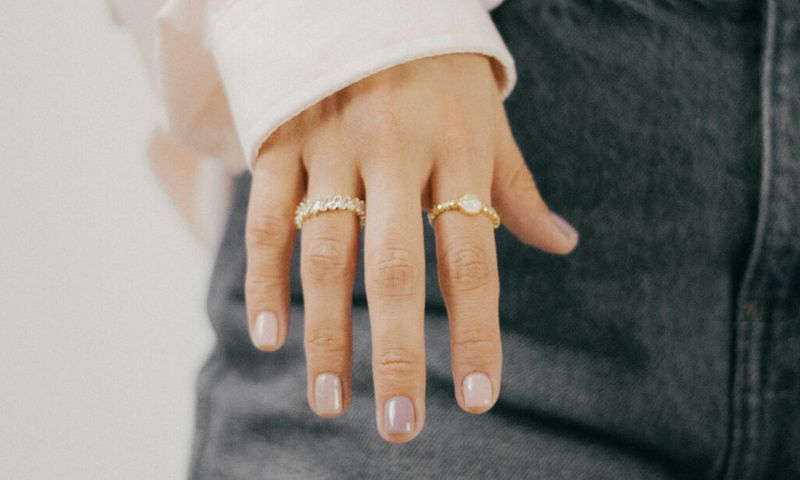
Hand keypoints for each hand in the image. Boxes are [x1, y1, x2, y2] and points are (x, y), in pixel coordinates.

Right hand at [244, 53, 578, 442]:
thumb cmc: (438, 71)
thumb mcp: (488, 119)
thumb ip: (516, 186)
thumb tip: (563, 244)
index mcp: (456, 149)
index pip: (473, 258)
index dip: (475, 331)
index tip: (477, 398)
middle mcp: (394, 152)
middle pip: (395, 268)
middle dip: (397, 354)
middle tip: (399, 425)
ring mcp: (330, 146)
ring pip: (324, 254)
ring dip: (326, 334)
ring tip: (332, 401)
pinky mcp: (280, 142)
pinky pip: (266, 218)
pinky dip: (264, 279)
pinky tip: (269, 336)